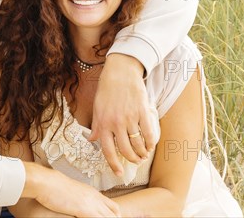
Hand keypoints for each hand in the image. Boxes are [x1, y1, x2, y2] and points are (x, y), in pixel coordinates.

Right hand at [22, 162, 120, 216]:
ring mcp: (91, 203)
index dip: (115, 216)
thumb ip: (80, 199)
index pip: (113, 207)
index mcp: (93, 193)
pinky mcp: (84, 210)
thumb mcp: (72, 192)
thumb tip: (79, 205)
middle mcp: (95, 197)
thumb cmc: (53, 186)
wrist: (47, 181)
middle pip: (115, 213)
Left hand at [90, 53, 154, 175]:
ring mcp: (130, 118)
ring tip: (143, 155)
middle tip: (135, 162)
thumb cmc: (107, 89)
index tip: (118, 172)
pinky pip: (149, 134)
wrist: (121, 71)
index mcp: (103, 123)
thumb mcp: (97, 107)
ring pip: (138, 144)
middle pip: (125, 150)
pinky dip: (151, 143)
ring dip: (141, 154)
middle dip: (131, 160)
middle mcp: (116, 123)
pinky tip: (150, 145)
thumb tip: (92, 139)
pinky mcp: (143, 112)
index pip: (108, 150)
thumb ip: (97, 126)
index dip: (113, 164)